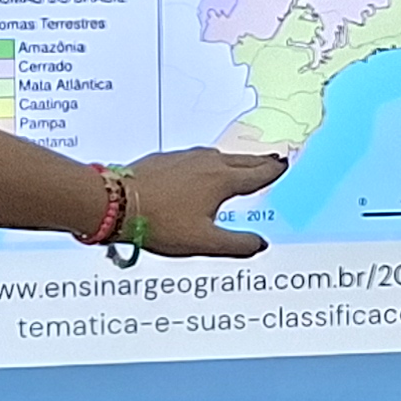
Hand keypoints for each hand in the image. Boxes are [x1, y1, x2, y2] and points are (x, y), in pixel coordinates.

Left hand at [125, 147, 288, 258]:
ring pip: (219, 155)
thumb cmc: (160, 223)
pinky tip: (202, 168)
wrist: (115, 202)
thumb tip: (260, 244)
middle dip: (259, 161)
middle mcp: (206, 162)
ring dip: (235, 159)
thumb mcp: (203, 242)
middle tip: (273, 160)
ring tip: (242, 164)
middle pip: (241, 160)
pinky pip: (196, 157)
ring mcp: (184, 157)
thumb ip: (236, 244)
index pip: (257, 175)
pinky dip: (210, 161)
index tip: (284, 166)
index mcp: (221, 181)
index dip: (273, 172)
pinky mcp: (165, 159)